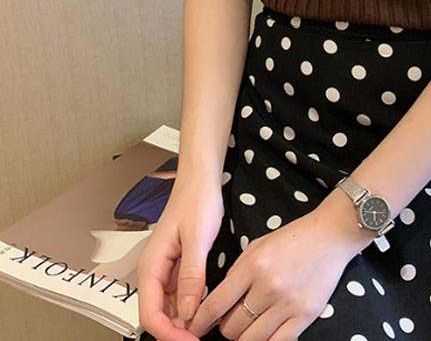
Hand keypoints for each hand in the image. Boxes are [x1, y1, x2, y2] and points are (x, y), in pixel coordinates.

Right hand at [136, 176, 223, 340]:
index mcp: (151, 265)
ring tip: (206, 328)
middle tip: (202, 338)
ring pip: (169, 307)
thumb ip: (191, 275)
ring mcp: (165, 269)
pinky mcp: (178, 265)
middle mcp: (154, 270)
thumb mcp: (198, 238)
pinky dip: (190, 306)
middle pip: (157, 315)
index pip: (149, 314)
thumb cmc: (197, 201)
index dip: (168, 333)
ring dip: (183, 322)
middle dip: (176, 332)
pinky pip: (179, 294)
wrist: (201, 179)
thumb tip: (187, 312)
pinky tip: (206, 309)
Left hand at [182, 198, 369, 340]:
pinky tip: (263, 333)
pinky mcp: (305, 315)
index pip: (216, 304)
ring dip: (243, 337)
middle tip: (228, 321)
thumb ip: (237, 273)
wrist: (330, 236)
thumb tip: (218, 304)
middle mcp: (268, 287)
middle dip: (224, 328)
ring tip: (246, 327)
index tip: (193, 328)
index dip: (200, 321)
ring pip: (250, 340)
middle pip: (231, 327)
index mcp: (253, 266)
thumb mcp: (258, 246)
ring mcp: (287, 303)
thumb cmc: (292, 238)